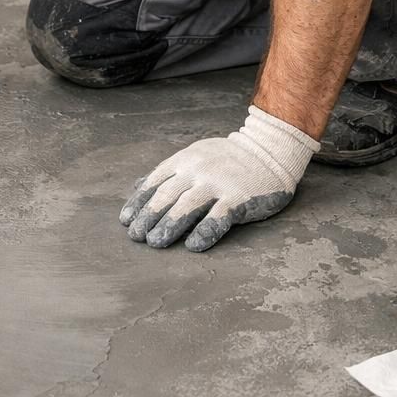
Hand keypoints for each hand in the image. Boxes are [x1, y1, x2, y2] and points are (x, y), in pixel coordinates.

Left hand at [120, 105, 318, 252]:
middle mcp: (199, 170)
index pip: (155, 182)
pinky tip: (193, 246)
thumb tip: (137, 187)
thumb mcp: (195, 155)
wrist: (270, 150)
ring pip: (187, 207)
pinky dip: (204, 232)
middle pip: (167, 196)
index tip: (126, 221)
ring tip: (155, 243)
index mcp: (186, 161)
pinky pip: (218, 218)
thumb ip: (169, 171)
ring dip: (169, 226)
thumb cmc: (228, 158)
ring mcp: (219, 184)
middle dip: (148, 217)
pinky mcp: (239, 198)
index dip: (138, 203)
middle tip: (136, 237)